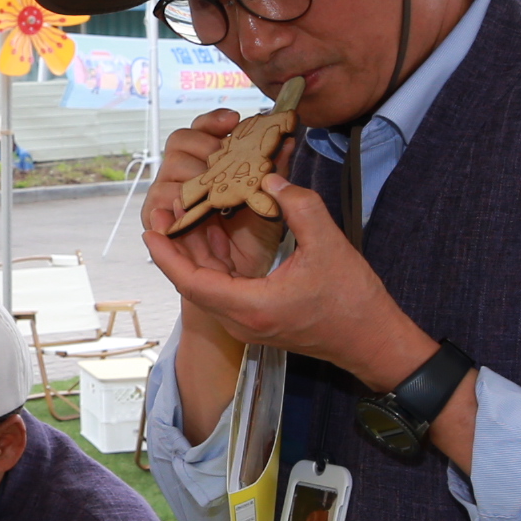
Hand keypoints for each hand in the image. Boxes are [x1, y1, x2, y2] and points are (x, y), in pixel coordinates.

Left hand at [143, 160, 437, 392]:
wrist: (371, 340)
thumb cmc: (353, 299)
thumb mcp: (328, 244)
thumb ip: (298, 206)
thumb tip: (269, 180)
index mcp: (251, 306)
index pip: (191, 281)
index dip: (166, 254)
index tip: (149, 228)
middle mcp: (241, 320)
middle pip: (192, 283)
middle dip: (173, 247)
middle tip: (162, 211)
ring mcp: (247, 324)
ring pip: (206, 287)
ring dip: (192, 254)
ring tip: (182, 216)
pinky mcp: (256, 320)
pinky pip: (222, 290)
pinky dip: (213, 264)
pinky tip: (214, 235)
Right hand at [144, 106, 290, 284]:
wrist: (241, 275)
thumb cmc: (254, 238)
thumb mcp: (271, 202)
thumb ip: (275, 170)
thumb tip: (287, 139)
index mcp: (209, 162)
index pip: (202, 129)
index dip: (214, 120)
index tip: (234, 120)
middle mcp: (185, 173)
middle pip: (181, 140)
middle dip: (206, 145)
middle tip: (229, 160)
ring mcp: (168, 193)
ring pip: (171, 166)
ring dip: (195, 172)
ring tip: (218, 183)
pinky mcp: (156, 218)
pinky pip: (159, 201)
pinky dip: (173, 201)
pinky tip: (192, 204)